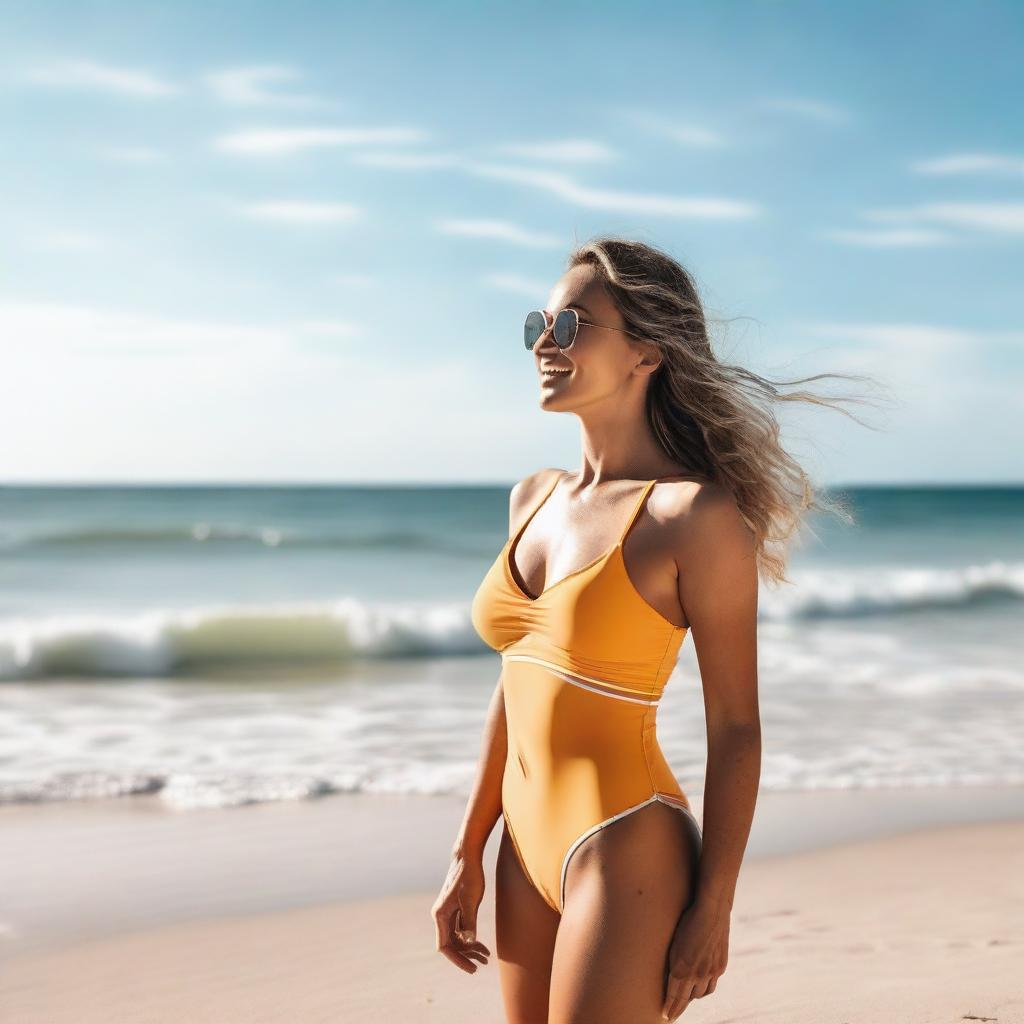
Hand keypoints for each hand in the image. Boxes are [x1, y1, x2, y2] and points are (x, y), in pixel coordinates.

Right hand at [431, 850, 491, 973]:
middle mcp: (441, 915)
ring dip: (470, 948)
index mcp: (440, 915)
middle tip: (484, 963)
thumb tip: (469, 943)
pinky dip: (470, 938)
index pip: (445, 946)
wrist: (468, 856)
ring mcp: (448, 912)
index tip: (472, 968)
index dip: (457, 960)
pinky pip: (461, 929)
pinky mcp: (456, 909)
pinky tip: (482, 944)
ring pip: (457, 937)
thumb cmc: (469, 876)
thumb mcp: (470, 899)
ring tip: (486, 956)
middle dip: (466, 955)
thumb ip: (469, 922)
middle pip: (451, 944)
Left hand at [661, 897, 729, 1019]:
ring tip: (687, 998)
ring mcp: (710, 972)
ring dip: (693, 996)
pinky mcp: (720, 967)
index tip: (665, 1015)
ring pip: (701, 994)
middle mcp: (696, 974)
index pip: (674, 996)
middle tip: (673, 1012)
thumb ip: (674, 963)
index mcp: (680, 969)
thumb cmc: (686, 922)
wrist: (711, 911)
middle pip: (687, 999)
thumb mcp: (674, 943)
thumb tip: (673, 976)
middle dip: (679, 1006)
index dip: (669, 1007)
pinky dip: (705, 986)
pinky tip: (701, 985)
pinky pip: (712, 984)